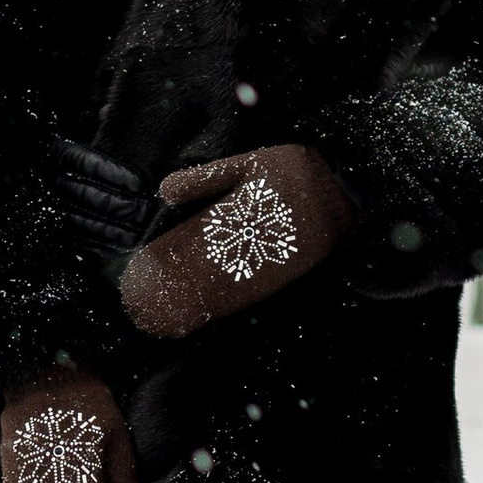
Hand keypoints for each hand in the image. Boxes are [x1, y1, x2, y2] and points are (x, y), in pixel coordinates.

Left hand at [117, 140, 355, 339]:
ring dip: (187, 307)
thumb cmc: (295, 173)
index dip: (162, 261)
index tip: (137, 272)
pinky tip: (198, 318)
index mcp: (235, 215)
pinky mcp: (277, 279)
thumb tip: (164, 192)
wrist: (346, 195)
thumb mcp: (250, 163)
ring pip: (218, 294)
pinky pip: (243, 299)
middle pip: (197, 276)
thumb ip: (206, 178)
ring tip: (158, 319)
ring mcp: (262, 268)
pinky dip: (216, 310)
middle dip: (168, 292)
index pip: (187, 244)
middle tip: (136, 306)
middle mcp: (246, 247)